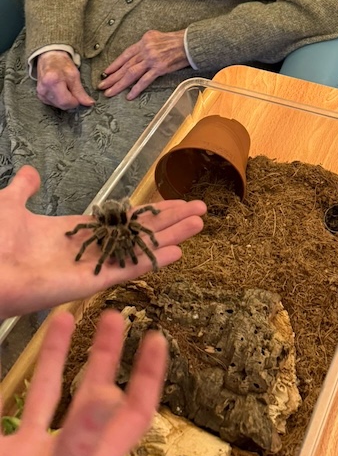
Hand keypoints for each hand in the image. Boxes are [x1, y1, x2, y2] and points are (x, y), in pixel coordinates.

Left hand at [0, 166, 205, 318]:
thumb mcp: (10, 204)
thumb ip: (24, 189)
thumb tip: (30, 172)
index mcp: (74, 233)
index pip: (122, 221)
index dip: (149, 212)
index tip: (174, 203)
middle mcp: (90, 250)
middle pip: (140, 233)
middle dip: (170, 221)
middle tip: (200, 210)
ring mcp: (92, 266)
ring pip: (141, 249)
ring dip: (172, 236)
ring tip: (200, 223)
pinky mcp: (91, 283)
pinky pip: (129, 270)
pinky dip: (154, 260)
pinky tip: (179, 251)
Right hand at [0, 310, 165, 455]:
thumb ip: (82, 442)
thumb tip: (113, 394)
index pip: (133, 412)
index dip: (148, 376)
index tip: (156, 338)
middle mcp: (69, 454)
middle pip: (96, 394)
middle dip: (106, 355)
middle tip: (113, 315)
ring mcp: (33, 454)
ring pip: (51, 394)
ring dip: (58, 356)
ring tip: (62, 317)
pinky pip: (12, 409)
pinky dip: (12, 385)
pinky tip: (14, 356)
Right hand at [36, 51, 93, 110]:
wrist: (49, 57)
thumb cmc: (61, 63)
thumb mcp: (74, 75)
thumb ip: (80, 91)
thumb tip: (90, 103)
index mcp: (52, 82)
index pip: (66, 102)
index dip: (76, 102)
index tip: (80, 97)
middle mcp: (44, 89)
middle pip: (62, 105)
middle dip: (71, 101)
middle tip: (74, 91)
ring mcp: (40, 93)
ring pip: (58, 106)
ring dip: (66, 100)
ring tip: (66, 88)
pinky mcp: (40, 96)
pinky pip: (53, 103)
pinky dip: (60, 99)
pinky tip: (61, 90)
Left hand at [98, 30, 188, 99]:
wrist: (190, 43)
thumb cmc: (177, 40)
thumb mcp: (157, 37)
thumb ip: (146, 45)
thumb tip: (139, 54)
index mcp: (143, 41)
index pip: (125, 55)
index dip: (114, 65)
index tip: (106, 73)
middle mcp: (145, 50)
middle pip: (125, 66)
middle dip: (112, 77)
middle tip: (102, 86)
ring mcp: (152, 60)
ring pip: (131, 73)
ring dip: (119, 84)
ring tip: (110, 92)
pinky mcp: (159, 68)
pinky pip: (145, 80)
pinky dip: (136, 89)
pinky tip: (129, 96)